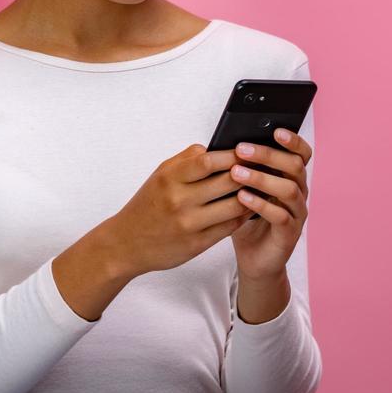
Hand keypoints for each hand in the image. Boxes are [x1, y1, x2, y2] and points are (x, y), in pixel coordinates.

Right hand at [107, 143, 255, 276]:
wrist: (126, 244)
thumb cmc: (147, 205)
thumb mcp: (160, 175)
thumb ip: (186, 159)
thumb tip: (214, 148)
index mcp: (170, 178)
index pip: (209, 160)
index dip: (233, 155)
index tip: (248, 151)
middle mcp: (179, 200)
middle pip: (228, 181)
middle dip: (250, 173)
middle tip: (265, 167)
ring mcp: (189, 223)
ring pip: (235, 205)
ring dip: (253, 195)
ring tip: (263, 187)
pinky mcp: (197, 243)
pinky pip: (229, 226)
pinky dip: (244, 215)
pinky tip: (251, 207)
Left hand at [226, 128, 312, 280]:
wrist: (254, 259)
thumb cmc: (248, 220)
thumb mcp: (243, 190)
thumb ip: (242, 170)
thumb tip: (223, 145)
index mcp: (291, 178)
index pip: (301, 153)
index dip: (293, 140)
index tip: (275, 130)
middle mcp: (299, 192)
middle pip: (294, 166)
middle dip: (268, 155)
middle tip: (241, 149)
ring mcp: (297, 213)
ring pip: (289, 189)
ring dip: (262, 178)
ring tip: (236, 174)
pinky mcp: (290, 233)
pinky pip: (281, 216)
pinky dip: (261, 205)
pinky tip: (242, 198)